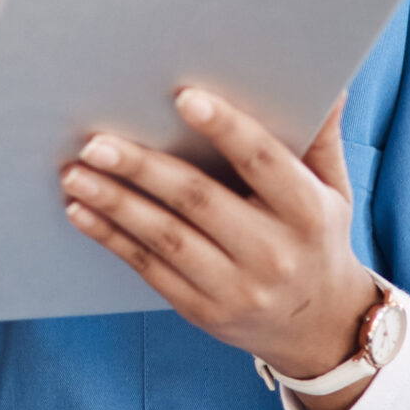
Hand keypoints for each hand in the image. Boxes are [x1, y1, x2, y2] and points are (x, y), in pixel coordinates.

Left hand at [61, 88, 382, 409]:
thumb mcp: (333, 190)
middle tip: (96, 141)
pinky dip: (110, 238)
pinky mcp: (202, 310)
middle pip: (198, 201)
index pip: (262, 162)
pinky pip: (148, 269)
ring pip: (165, 238)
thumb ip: (322, 136)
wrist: (319, 328)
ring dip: (114, 203)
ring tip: (75, 173)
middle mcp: (272, 253)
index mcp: (307, 212)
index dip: (225, 128)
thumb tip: (327, 81)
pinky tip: (81, 212)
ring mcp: (235, 287)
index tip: (184, 97)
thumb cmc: (318, 238)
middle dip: (143, 168)